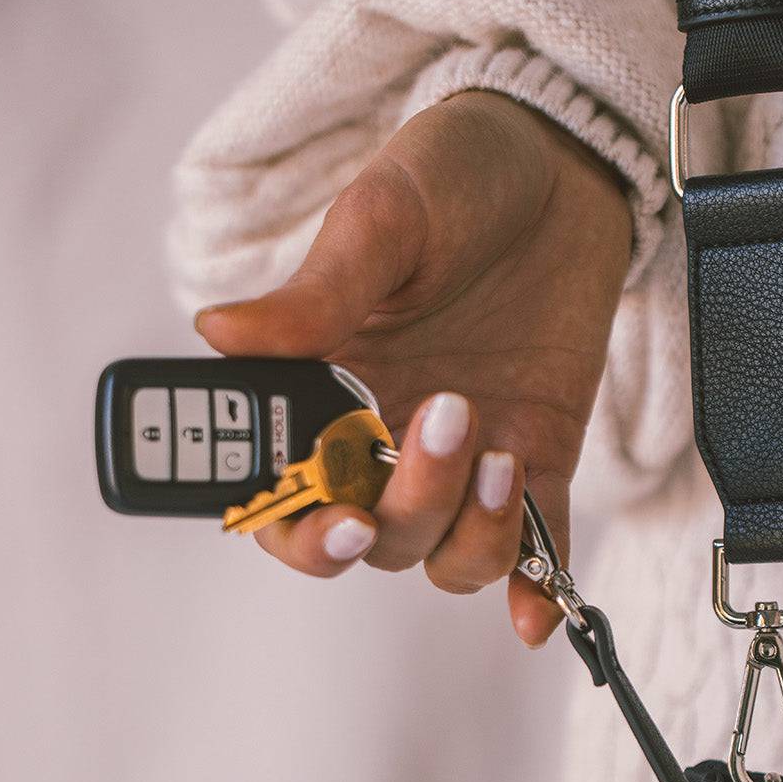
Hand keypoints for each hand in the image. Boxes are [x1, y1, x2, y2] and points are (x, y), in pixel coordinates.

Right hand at [195, 89, 631, 645]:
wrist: (565, 162)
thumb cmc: (456, 179)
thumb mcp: (382, 221)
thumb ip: (312, 294)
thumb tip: (217, 332)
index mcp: (323, 394)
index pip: (281, 497)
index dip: (294, 527)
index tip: (334, 513)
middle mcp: (382, 443)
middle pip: (370, 539)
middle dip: (401, 508)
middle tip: (441, 416)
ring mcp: (460, 462)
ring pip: (443, 556)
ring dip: (470, 530)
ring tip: (501, 449)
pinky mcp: (537, 462)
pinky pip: (533, 554)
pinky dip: (536, 590)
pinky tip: (540, 619)